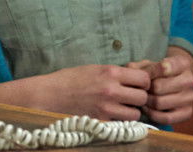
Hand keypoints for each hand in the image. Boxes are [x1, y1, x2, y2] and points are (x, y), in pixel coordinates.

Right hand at [29, 64, 151, 119]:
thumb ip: (116, 73)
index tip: (138, 85)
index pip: (144, 79)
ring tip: (122, 108)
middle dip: (139, 98)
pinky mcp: (98, 122)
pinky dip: (119, 122)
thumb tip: (134, 77)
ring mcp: (105, 108)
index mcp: (112, 72)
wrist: (48, 95)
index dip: (144, 83)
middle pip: (142, 97)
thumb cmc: (71, 79)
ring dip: (131, 112)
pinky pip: (120, 125)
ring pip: (135, 114)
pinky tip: (112, 117)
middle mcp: (111, 90)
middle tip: (131, 98)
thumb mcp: (96, 68)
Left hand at [128, 47, 192, 124]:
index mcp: (183, 63)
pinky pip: (165, 118)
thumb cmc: (159, 73)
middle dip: (145, 90)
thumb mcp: (150, 64)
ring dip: (147, 103)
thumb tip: (130, 73)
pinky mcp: (187, 112)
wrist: (176, 81)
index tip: (142, 77)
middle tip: (140, 91)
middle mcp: (190, 80)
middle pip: (159, 87)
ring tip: (143, 100)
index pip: (163, 68)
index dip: (147, 73)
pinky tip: (149, 109)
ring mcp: (190, 97)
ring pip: (160, 103)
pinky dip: (153, 115)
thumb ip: (138, 67)